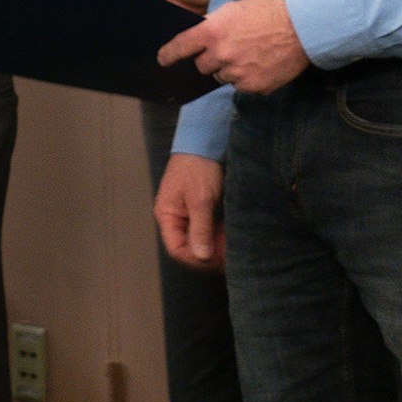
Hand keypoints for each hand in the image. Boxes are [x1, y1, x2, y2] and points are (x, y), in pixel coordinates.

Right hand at [154, 153, 225, 270]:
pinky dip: (218, 236)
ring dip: (215, 246)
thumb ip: (200, 229)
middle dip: (208, 254)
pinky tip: (231, 238)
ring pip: (199, 239)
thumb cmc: (198, 168)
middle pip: (188, 246)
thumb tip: (201, 257)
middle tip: (230, 258)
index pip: (176, 249)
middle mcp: (174, 218)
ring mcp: (186, 214)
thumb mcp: (201, 199)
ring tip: (234, 249)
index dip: (195, 259)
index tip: (216, 260)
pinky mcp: (199, 209)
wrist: (205, 141)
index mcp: (167, 215)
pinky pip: (206, 230)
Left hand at [158, 0, 308, 93]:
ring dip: (229, 69)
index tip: (162, 60)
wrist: (302, 28)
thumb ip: (212, 23)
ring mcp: (237, 73)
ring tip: (249, 54)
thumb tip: (197, 34)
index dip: (169, 54)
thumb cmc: (267, 13)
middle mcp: (221, 55)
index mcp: (213, 32)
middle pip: (202, 66)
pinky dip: (246, 78)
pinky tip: (260, 64)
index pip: (181, 47)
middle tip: (229, 49)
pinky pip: (240, 86)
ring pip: (221, 77)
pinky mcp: (253, 86)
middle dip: (210, 59)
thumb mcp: (233, 10)